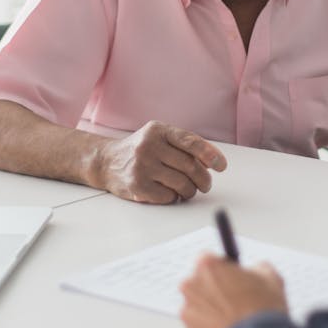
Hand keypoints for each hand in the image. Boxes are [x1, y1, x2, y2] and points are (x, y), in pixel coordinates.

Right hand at [96, 121, 226, 203]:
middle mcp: (148, 146)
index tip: (221, 166)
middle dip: (204, 179)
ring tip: (188, 190)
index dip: (210, 154)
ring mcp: (141, 167)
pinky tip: (169, 192)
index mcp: (158, 130)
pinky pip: (169, 196)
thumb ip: (184, 145)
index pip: (190, 142)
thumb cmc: (141, 150)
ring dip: (190, 191)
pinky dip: (174, 197)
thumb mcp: (160, 137)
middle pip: (190, 166)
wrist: (107, 162)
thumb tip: (213, 162)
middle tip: (205, 184)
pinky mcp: (137, 186)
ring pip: (182, 184)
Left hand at [179, 253, 287, 327]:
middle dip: (214, 291)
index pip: (209, 261)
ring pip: (197, 309)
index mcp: (208, 267)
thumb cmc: (263, 314)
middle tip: (236, 302)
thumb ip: (258, 268)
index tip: (232, 278)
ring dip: (211, 313)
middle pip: (199, 284)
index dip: (224, 271)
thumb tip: (257, 270)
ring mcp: (188, 314)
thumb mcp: (271, 279)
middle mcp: (192, 287)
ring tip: (234, 323)